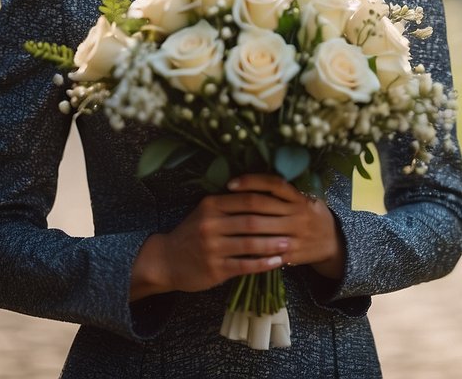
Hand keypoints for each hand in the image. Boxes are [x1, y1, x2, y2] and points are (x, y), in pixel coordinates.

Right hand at [130, 174, 342, 300]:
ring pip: (250, 244)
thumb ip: (229, 202)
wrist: (165, 260)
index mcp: (211, 206)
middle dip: (277, 224)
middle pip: (252, 221)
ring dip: (273, 244)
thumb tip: (264, 192)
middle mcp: (211, 224)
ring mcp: (212, 248)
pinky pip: (244, 265)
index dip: (271, 201)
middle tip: (296, 226)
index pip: (247, 199)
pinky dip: (263, 264)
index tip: (289, 204)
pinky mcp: (215, 269)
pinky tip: (276, 263)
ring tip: (290, 244)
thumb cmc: (192, 233)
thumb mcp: (206, 211)